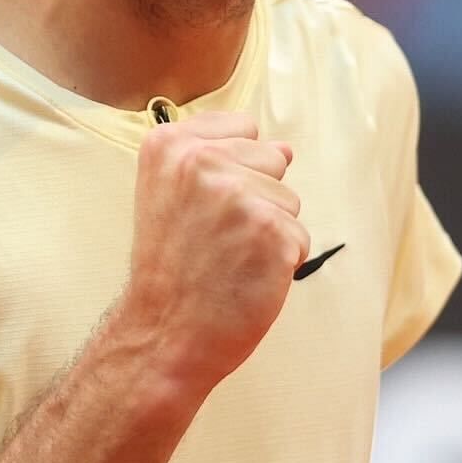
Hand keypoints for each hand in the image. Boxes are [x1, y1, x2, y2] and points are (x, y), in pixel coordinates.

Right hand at [116, 111, 307, 391]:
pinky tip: (246, 277)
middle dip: (256, 198)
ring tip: (228, 258)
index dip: (233, 170)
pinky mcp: (272, 231)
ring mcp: (239, 196)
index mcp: (171, 144)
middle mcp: (203, 162)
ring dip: (270, 231)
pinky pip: (300, 235)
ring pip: (290, 199)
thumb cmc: (171, 268)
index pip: (244, 128)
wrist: (161, 334)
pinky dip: (282, 262)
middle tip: (214, 239)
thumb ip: (221, 158)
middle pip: (272, 159)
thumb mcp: (171, 194)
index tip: (200, 207)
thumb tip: (286, 149)